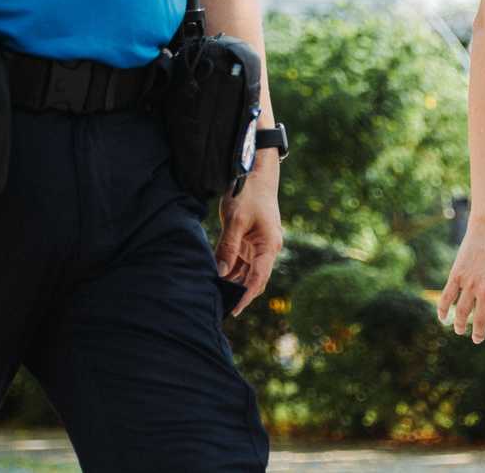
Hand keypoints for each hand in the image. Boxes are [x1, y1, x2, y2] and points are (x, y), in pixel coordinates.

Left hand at [215, 155, 284, 315]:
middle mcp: (266, 249)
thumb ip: (228, 247)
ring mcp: (258, 246)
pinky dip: (230, 272)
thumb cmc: (249, 193)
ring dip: (234, 284)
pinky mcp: (250, 242)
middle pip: (255, 279)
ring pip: (246, 273)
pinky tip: (216, 279)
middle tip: (221, 309)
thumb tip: (221, 273)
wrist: (256, 173)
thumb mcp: (236, 220)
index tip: (235, 310)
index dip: (247, 296)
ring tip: (215, 297)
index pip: (259, 278)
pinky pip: (240, 263)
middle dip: (240, 294)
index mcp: (269, 245)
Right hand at [437, 212, 484, 349]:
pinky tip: (443, 318)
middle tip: (477, 339)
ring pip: (461, 314)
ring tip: (460, 331)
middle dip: (479, 334)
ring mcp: (470, 284)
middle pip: (480, 322)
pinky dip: (442, 311)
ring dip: (460, 325)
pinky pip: (446, 298)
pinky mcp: (456, 275)